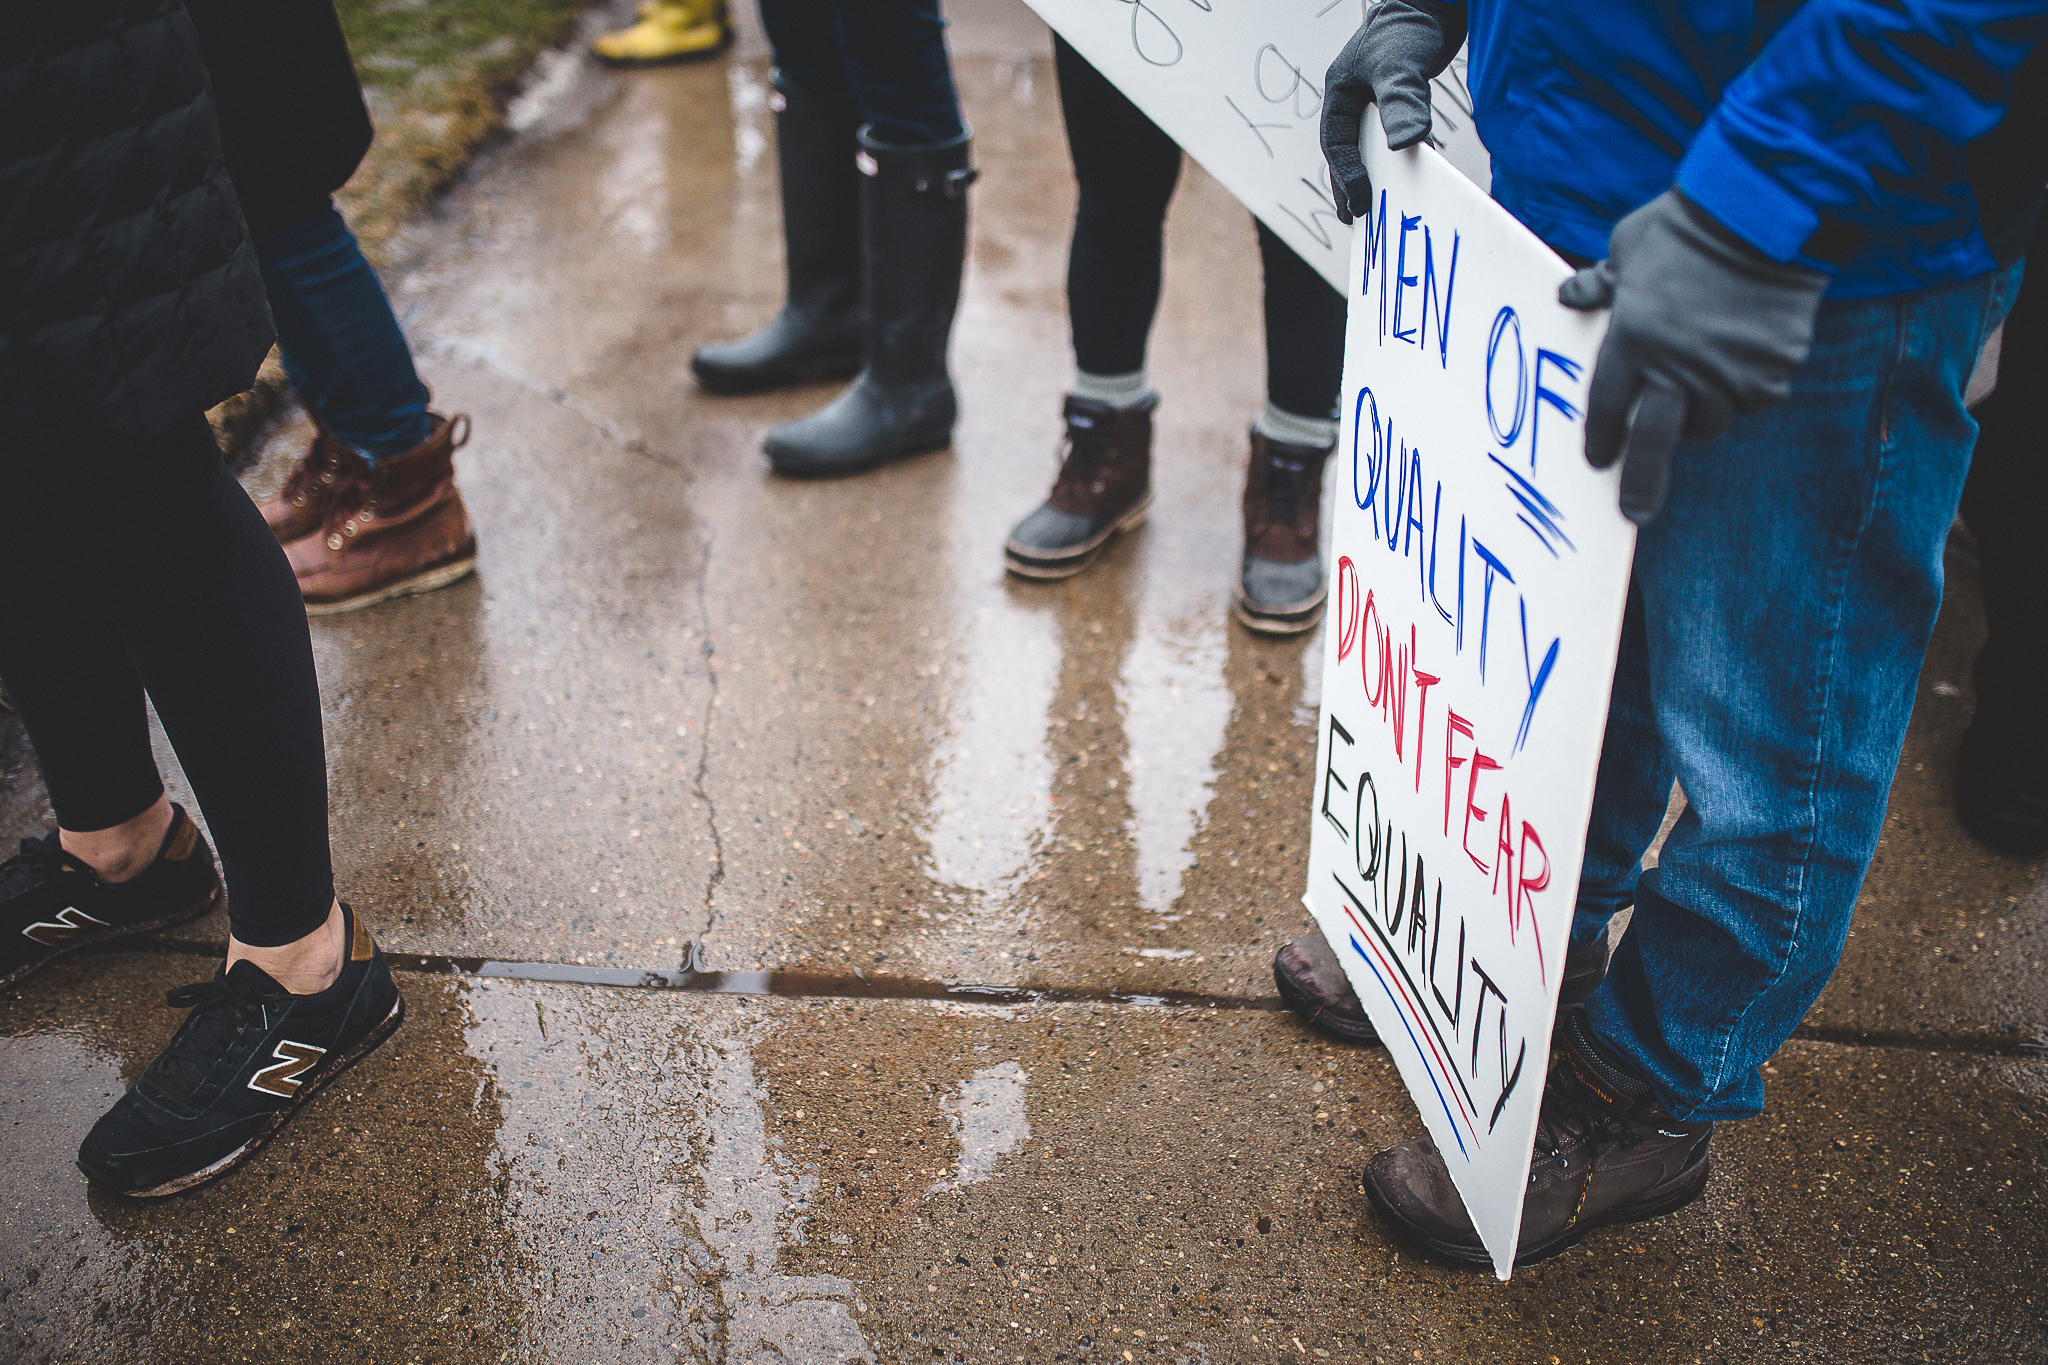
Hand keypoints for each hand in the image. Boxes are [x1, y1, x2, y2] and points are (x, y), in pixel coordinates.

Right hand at [1320, 0, 1465, 224]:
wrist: (1433, 0)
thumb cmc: (1410, 26)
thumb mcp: (1402, 66)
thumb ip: (1403, 103)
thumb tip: (1406, 145)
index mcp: (1340, 92)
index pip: (1337, 144)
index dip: (1347, 176)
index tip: (1363, 203)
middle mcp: (1352, 98)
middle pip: (1345, 151)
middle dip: (1348, 185)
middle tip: (1356, 218)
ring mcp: (1372, 99)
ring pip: (1365, 146)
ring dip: (1368, 176)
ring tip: (1371, 207)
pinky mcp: (1395, 99)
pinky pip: (1388, 137)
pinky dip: (1393, 159)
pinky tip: (1404, 175)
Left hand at [1559, 189, 1829, 524]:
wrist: (1764, 213)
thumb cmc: (1686, 225)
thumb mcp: (1629, 248)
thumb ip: (1603, 284)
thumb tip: (1571, 295)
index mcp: (1632, 341)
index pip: (1607, 407)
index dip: (1601, 436)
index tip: (1598, 460)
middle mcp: (1676, 368)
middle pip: (1653, 443)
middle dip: (1641, 483)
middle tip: (1635, 513)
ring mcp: (1727, 375)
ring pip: (1707, 424)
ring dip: (1697, 420)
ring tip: (1696, 401)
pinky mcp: (1771, 373)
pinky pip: (1752, 400)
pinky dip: (1744, 392)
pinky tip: (1742, 365)